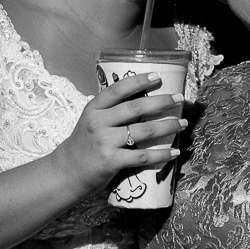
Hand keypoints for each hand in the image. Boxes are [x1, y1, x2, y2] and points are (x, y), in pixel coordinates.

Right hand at [52, 72, 184, 199]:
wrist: (67, 172)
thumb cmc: (84, 144)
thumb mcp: (91, 121)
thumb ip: (110, 112)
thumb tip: (144, 102)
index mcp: (93, 108)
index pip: (117, 90)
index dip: (138, 81)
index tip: (157, 76)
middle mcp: (98, 122)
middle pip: (135, 108)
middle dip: (162, 102)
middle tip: (179, 99)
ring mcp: (105, 142)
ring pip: (144, 131)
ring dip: (167, 126)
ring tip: (182, 124)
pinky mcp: (112, 161)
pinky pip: (142, 156)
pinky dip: (161, 154)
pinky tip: (174, 152)